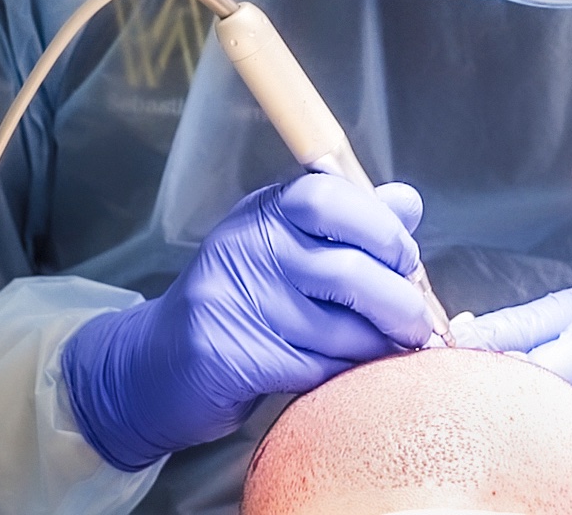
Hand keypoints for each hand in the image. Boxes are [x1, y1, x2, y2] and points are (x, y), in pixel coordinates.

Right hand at [62, 176, 432, 470]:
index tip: (407, 262)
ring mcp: (233, 299)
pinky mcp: (228, 353)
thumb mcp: (290, 248)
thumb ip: (353, 224)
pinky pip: (314, 368)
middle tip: (417, 323)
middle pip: (347, 272)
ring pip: (339, 329)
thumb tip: (407, 202)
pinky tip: (341, 373)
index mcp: (267, 210)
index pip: (333, 197)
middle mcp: (247, 245)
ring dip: (376, 347)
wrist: (155, 363)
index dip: (384, 232)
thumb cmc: (241, 302)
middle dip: (399, 304)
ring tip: (385, 350)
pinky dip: (341, 374)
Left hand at [455, 288, 571, 514]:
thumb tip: (459, 333)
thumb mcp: (567, 350)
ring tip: (562, 443)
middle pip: (548, 368)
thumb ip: (517, 340)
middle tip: (508, 422)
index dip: (484, 349)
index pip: (521, 325)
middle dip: (525, 399)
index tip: (450, 364)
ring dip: (570, 432)